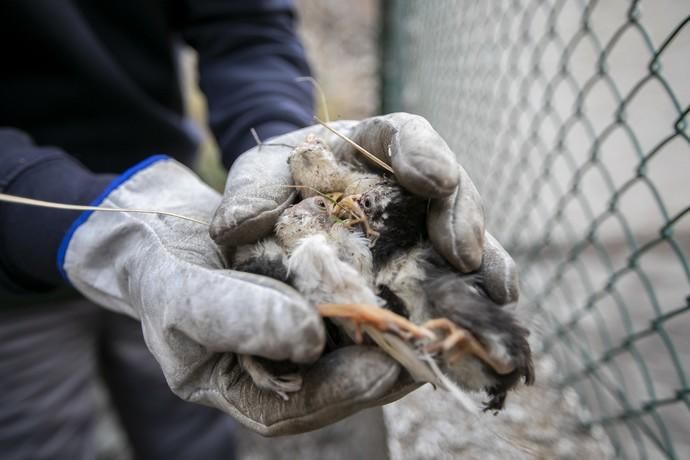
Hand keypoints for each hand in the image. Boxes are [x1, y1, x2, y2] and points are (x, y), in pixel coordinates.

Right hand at [60, 157, 412, 434]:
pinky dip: (377, 298)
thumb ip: (234, 318)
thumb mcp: (180, 294)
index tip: (389, 367)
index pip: (298, 408)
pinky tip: (410, 279)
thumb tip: (308, 339)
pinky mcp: (308, 300)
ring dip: (391, 335)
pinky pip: (349, 309)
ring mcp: (292, 337)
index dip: (345, 391)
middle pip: (336, 383)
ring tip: (434, 320)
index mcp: (240, 388)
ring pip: (350, 350)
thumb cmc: (155, 270)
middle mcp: (274, 371)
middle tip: (431, 348)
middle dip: (385, 367)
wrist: (156, 230)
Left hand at [211, 113, 517, 304]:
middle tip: (465, 252)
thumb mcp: (257, 178)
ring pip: (463, 236)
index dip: (423, 153)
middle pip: (448, 190)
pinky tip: (487, 316)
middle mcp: (407, 184)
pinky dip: (472, 295)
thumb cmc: (273, 184)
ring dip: (482, 265)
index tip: (433, 180)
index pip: (404, 136)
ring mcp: (420, 225)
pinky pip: (454, 278)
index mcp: (369, 145)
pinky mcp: (421, 266)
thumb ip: (250, 193)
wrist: (279, 212)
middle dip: (461, 218)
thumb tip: (234, 229)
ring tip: (496, 292)